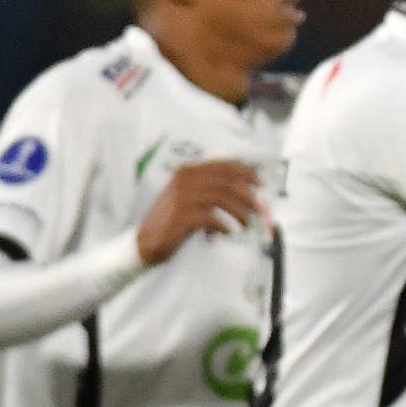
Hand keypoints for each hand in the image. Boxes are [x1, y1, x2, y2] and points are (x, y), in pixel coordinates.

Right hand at [136, 161, 265, 264]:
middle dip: (249, 197)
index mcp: (188, 171)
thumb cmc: (173, 219)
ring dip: (240, 212)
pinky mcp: (181, 215)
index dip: (247, 173)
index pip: (224, 165)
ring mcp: (182, 197)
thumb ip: (213, 190)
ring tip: (245, 224)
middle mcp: (184, 180)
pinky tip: (227, 232)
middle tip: (259, 210)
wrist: (145, 241)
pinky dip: (224, 225)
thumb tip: (249, 192)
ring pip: (224, 199)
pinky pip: (213, 217)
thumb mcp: (190, 197)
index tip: (261, 184)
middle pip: (228, 183)